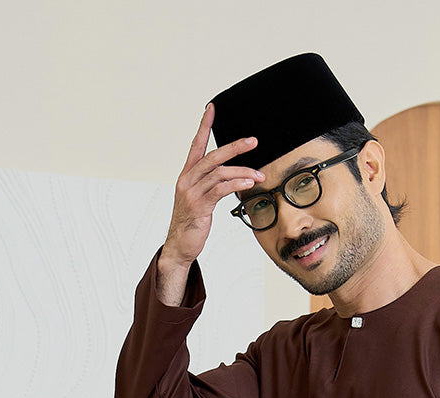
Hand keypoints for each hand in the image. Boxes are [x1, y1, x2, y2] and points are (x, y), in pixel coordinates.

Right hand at [157, 103, 264, 297]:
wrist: (180, 245)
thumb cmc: (192, 222)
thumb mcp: (199, 199)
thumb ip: (211, 185)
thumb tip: (231, 176)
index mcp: (187, 175)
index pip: (196, 144)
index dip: (204, 126)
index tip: (211, 109)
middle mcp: (187, 179)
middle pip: (212, 156)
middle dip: (234, 147)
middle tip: (252, 141)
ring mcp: (192, 192)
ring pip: (220, 173)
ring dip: (243, 172)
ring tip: (259, 175)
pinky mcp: (199, 206)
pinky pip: (220, 190)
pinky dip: (236, 185)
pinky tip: (248, 184)